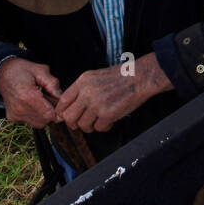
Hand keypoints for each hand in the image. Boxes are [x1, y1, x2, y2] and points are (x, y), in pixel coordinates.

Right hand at [0, 59, 60, 127]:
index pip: (49, 114)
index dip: (58, 109)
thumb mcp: (41, 70)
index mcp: (27, 95)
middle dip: (51, 112)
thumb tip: (61, 98)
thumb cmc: (22, 70)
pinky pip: (30, 122)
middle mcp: (19, 108)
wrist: (1, 74)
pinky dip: (35, 116)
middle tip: (49, 99)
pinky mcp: (12, 118)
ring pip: (38, 124)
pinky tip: (33, 104)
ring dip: (43, 115)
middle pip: (45, 121)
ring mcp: (15, 115)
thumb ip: (53, 84)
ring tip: (41, 100)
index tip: (58, 101)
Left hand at [56, 53, 172, 132]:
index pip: (63, 101)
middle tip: (82, 123)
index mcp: (83, 82)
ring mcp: (97, 104)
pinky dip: (104, 127)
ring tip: (99, 121)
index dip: (62, 112)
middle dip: (74, 123)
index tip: (66, 116)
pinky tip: (109, 121)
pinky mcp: (107, 114)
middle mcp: (87, 93)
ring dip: (90, 126)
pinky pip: (98, 128)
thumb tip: (71, 105)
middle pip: (68, 117)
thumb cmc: (122, 76)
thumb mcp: (96, 76)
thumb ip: (82, 89)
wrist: (140, 77)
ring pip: (82, 125)